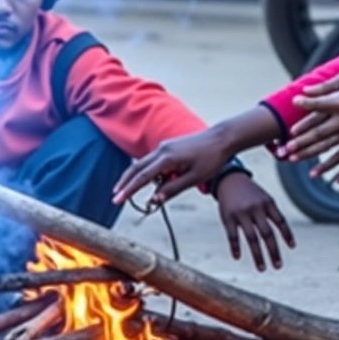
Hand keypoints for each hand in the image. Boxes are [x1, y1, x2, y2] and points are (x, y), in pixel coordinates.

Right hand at [112, 130, 231, 205]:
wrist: (222, 139)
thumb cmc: (211, 159)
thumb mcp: (193, 178)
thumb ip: (172, 189)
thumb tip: (154, 200)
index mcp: (167, 158)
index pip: (142, 177)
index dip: (128, 190)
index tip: (117, 200)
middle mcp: (162, 150)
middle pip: (136, 168)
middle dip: (125, 183)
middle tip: (115, 197)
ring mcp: (165, 146)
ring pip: (143, 164)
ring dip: (135, 178)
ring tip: (127, 191)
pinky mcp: (169, 146)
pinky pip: (153, 161)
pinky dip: (147, 172)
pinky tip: (151, 182)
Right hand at [214, 174, 294, 270]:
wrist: (229, 179)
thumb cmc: (251, 193)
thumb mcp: (265, 198)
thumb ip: (273, 214)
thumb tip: (286, 235)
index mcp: (268, 203)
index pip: (280, 221)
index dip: (287, 234)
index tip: (292, 247)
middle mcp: (256, 208)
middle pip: (267, 234)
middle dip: (274, 251)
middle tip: (278, 266)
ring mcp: (241, 213)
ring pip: (252, 238)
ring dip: (258, 255)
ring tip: (262, 268)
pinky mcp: (228, 217)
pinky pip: (232, 235)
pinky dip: (235, 247)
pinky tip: (237, 257)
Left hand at [284, 73, 338, 181]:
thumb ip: (324, 87)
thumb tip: (304, 92)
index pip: (317, 109)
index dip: (302, 113)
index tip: (290, 122)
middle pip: (320, 134)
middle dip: (300, 142)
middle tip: (285, 149)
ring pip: (331, 150)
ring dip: (313, 157)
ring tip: (295, 161)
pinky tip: (336, 181)